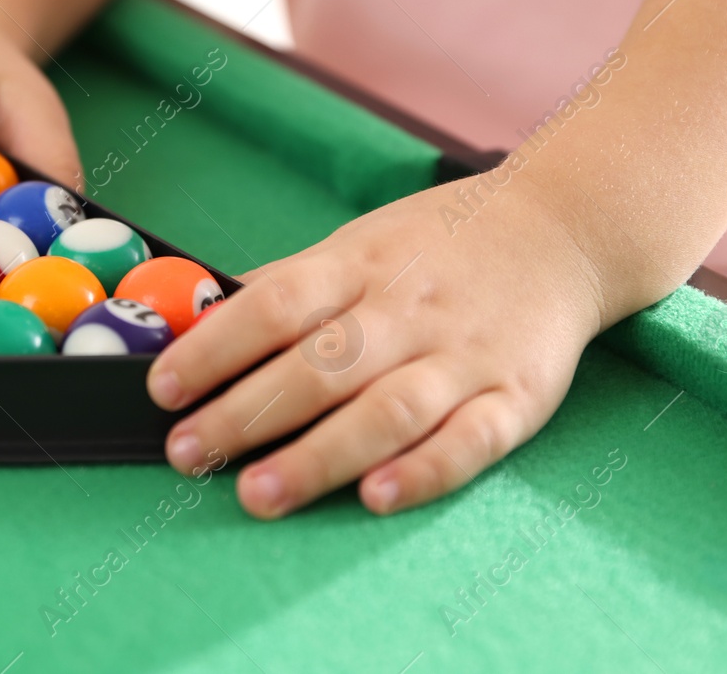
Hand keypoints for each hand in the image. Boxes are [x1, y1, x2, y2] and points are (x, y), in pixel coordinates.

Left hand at [147, 175, 608, 517]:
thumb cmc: (440, 245)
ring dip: (319, 457)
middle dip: (246, 413)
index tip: (163, 388)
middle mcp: (409, 309)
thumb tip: (199, 317)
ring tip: (257, 493)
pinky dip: (423, 471)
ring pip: (387, 409)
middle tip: (187, 453)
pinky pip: (471, 441)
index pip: (276, 303)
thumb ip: (288, 284)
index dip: (215, 346)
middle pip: (320, 365)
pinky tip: (374, 497)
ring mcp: (465, 355)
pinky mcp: (517, 398)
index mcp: (361, 265)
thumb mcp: (358, 243)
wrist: (562, 229)